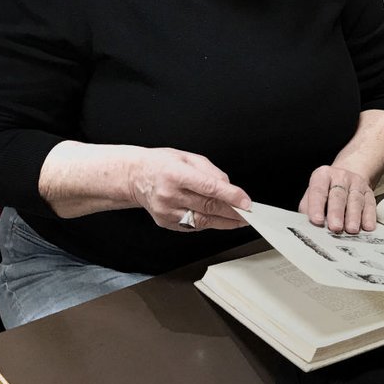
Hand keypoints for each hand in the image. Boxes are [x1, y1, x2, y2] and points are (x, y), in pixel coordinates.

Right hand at [127, 149, 250, 231]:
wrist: (135, 177)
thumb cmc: (161, 164)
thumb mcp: (187, 157)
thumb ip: (210, 172)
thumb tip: (228, 188)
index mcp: (175, 174)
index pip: (208, 188)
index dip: (230, 196)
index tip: (246, 202)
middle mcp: (169, 194)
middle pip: (208, 206)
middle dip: (232, 212)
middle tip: (249, 214)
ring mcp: (166, 211)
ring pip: (202, 221)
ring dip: (224, 222)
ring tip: (239, 221)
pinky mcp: (165, 222)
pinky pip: (193, 226)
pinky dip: (208, 223)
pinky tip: (218, 220)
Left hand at [299, 165, 376, 234]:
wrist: (345, 178)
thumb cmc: (325, 191)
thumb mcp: (312, 195)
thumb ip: (308, 208)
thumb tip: (309, 225)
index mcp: (322, 176)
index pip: (318, 191)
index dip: (316, 206)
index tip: (316, 221)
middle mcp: (340, 177)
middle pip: (338, 196)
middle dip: (336, 213)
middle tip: (335, 227)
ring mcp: (356, 183)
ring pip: (355, 200)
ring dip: (354, 216)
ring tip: (351, 230)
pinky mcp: (369, 192)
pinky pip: (370, 204)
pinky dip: (369, 217)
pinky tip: (367, 226)